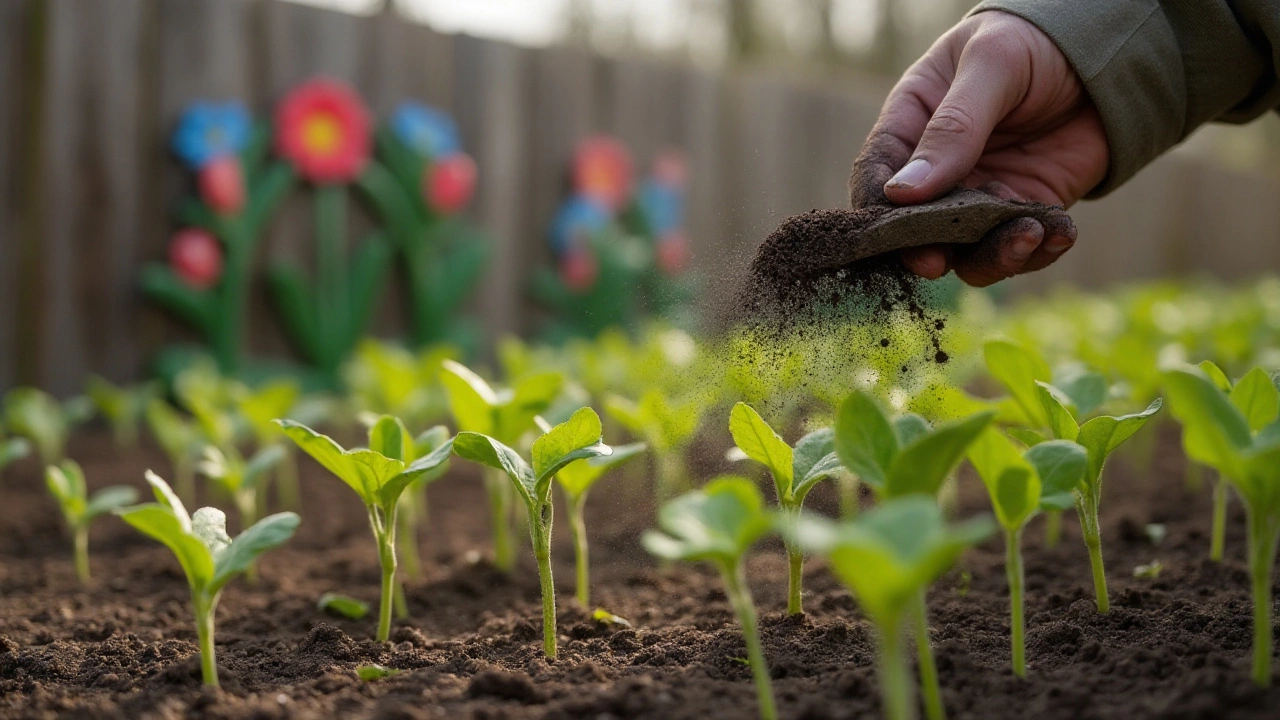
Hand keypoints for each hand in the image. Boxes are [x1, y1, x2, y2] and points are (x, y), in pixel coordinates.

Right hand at [850, 11, 1108, 286]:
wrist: (1106, 53)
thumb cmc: (1033, 43)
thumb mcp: (992, 66)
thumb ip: (953, 127)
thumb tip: (904, 192)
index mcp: (912, 124)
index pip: (877, 174)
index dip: (876, 208)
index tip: (889, 230)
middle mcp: (939, 170)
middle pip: (915, 227)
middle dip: (926, 249)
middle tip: (937, 261)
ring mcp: (981, 196)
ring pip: (967, 250)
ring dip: (992, 256)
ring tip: (1027, 235)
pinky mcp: (1025, 211)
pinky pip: (1022, 250)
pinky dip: (1040, 251)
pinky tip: (1061, 231)